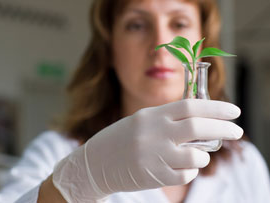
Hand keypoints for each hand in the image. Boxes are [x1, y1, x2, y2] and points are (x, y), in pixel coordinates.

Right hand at [52, 99, 242, 201]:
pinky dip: (189, 171)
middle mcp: (154, 133)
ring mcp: (153, 155)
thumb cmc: (122, 138)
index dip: (216, 107)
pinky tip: (180, 167)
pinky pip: (184, 175)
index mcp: (152, 115)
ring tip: (197, 155)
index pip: (191, 106)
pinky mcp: (153, 176)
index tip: (234, 111)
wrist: (96, 162)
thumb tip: (202, 120)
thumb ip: (169, 119)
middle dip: (223, 128)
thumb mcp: (143, 120)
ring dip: (203, 156)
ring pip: (196, 157)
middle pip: (199, 127)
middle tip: (237, 131)